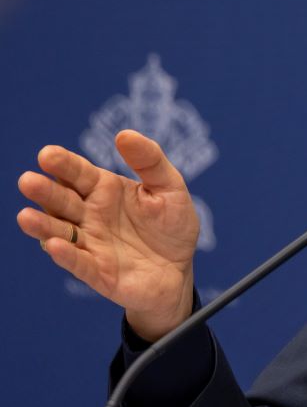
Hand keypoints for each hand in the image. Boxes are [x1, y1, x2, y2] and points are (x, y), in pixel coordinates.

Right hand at [16, 130, 199, 340]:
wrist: (180, 269)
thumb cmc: (172, 224)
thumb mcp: (170, 187)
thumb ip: (150, 160)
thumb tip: (124, 134)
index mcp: (105, 190)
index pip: (78, 173)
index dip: (63, 164)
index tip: (47, 154)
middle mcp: (90, 215)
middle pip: (62, 201)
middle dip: (45, 192)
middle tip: (28, 181)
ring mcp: (90, 244)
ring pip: (60, 233)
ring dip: (42, 225)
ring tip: (25, 217)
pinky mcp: (98, 272)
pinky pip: (79, 263)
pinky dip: (66, 255)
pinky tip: (55, 246)